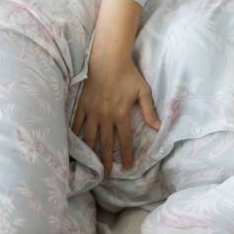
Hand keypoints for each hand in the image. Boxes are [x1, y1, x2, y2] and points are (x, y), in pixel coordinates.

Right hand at [72, 55, 160, 176]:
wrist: (107, 59)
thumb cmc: (128, 74)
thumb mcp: (143, 91)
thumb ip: (149, 111)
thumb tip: (158, 128)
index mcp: (121, 115)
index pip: (124, 141)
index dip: (126, 155)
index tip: (128, 167)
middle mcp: (105, 116)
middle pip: (105, 144)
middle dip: (106, 161)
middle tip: (106, 175)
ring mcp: (91, 111)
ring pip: (89, 137)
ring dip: (90, 152)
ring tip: (89, 164)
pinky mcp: (81, 104)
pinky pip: (77, 123)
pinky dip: (76, 135)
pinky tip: (75, 144)